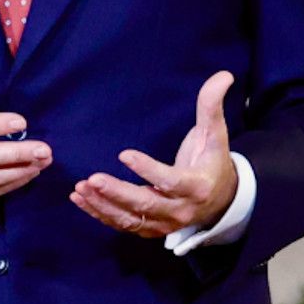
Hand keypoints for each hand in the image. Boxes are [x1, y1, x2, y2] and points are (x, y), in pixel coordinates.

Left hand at [70, 69, 239, 236]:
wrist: (221, 200)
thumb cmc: (212, 161)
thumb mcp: (215, 135)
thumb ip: (212, 107)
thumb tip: (223, 75)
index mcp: (196, 186)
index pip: (170, 181)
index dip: (147, 170)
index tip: (123, 154)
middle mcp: (180, 210)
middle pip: (145, 204)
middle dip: (117, 193)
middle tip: (92, 178)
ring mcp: (164, 223)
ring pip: (130, 219)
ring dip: (103, 205)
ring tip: (80, 187)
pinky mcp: (150, 229)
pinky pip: (123, 224)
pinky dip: (100, 213)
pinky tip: (79, 198)